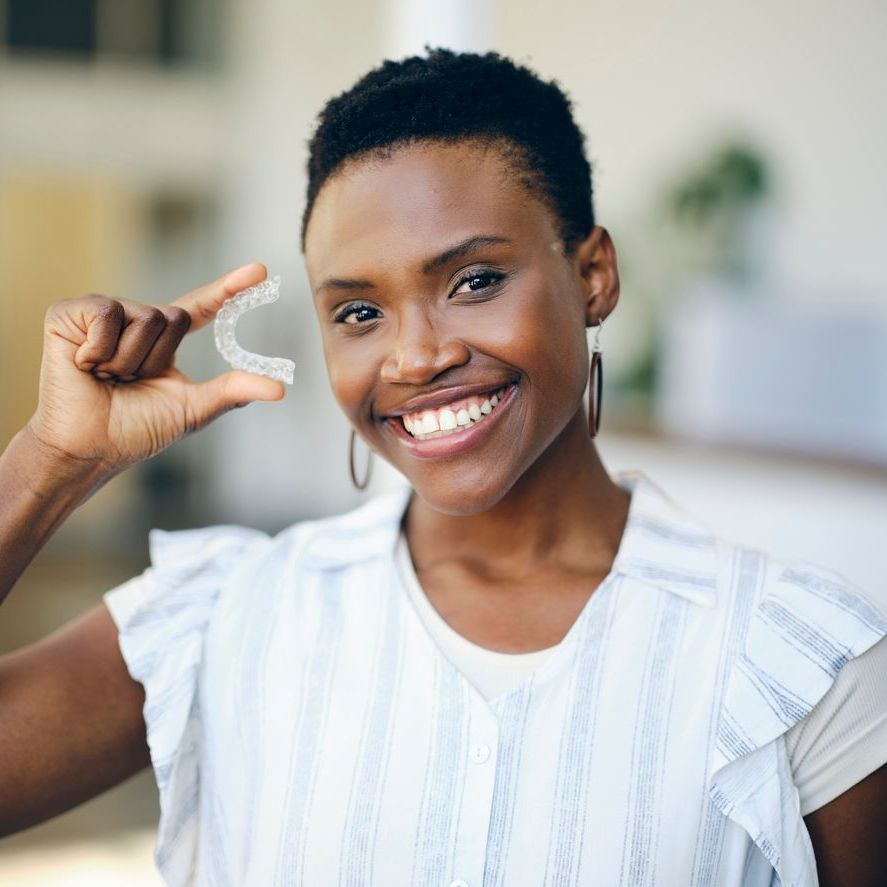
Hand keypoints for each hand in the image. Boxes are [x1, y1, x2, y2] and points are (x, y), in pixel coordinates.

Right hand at [26, 263, 285, 476]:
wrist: (87, 448)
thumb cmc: (135, 431)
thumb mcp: (192, 408)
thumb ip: (233, 391)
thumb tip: (280, 388)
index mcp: (163, 340)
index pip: (202, 307)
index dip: (230, 289)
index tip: (261, 272)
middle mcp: (135, 319)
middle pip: (173, 317)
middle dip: (156, 359)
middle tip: (130, 383)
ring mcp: (103, 314)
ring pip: (143, 317)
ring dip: (127, 361)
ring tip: (105, 378)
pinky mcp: (69, 314)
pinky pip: (106, 314)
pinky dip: (98, 350)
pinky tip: (83, 365)